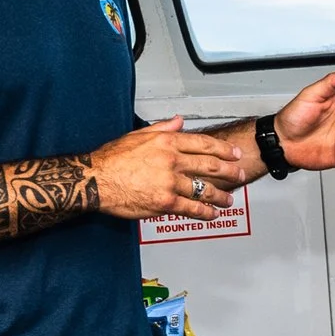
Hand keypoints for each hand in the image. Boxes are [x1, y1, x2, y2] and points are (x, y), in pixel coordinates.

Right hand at [89, 117, 242, 220]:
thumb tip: (179, 121)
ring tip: (229, 200)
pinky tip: (212, 214)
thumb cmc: (112, 159)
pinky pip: (192, 208)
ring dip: (221, 196)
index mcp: (167, 142)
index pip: (204, 144)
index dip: (224, 150)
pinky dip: (206, 212)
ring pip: (205, 189)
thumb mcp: (137, 135)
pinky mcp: (165, 202)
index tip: (234, 154)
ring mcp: (170, 182)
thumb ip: (163, 128)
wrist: (95, 179)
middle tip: (240, 175)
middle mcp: (172, 160)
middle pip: (211, 166)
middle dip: (230, 172)